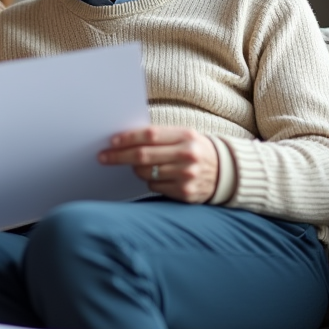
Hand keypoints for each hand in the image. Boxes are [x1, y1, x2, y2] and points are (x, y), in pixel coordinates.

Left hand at [98, 126, 218, 203]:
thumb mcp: (183, 136)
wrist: (225, 171)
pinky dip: (151, 181)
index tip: (112, 142)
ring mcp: (186, 176)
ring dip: (137, 169)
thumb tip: (123, 139)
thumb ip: (159, 136)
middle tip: (103, 156)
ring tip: (140, 165)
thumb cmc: (195, 149)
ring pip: (146, 173)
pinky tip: (160, 176)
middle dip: (119, 156)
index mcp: (186, 136)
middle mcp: (187, 156)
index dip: (127, 138)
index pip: (149, 135)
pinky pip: (154, 187)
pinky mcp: (185, 193)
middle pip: (143, 156)